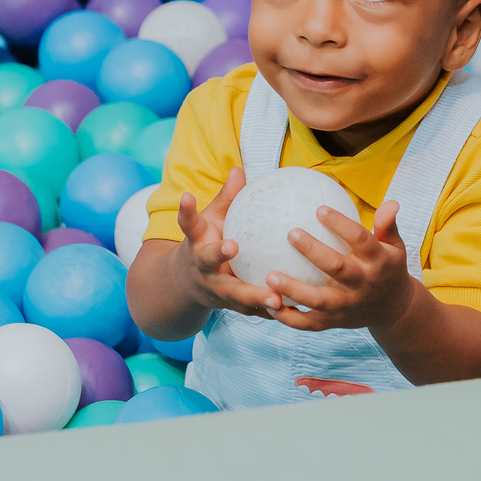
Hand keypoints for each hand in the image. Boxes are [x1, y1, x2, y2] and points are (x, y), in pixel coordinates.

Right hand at [177, 170, 276, 318]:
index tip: (187, 196)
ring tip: (276, 299)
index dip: (186, 211)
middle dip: (217, 254)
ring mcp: (215, 290)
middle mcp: (202, 267)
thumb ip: (226, 199)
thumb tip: (239, 169)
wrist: (187, 286)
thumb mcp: (210, 222)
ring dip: (254, 297)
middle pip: (208, 261)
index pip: (188, 223)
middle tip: (232, 247)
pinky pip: (253, 310)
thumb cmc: (206, 243)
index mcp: (196, 243)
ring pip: (234, 295)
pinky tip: (294, 311)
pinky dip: (270, 312)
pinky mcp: (231, 308)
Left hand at [263, 200, 415, 333]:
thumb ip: (387, 225)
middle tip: (291, 233)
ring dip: (294, 289)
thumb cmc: (387, 268)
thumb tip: (391, 202)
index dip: (341, 224)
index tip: (319, 209)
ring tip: (270, 275)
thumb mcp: (394, 246)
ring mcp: (347, 306)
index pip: (360, 240)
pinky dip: (288, 318)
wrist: (393, 310)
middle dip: (314, 251)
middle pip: (338, 268)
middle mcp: (362, 285)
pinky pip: (308, 323)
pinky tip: (268, 304)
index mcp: (378, 262)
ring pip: (319, 300)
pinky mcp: (334, 322)